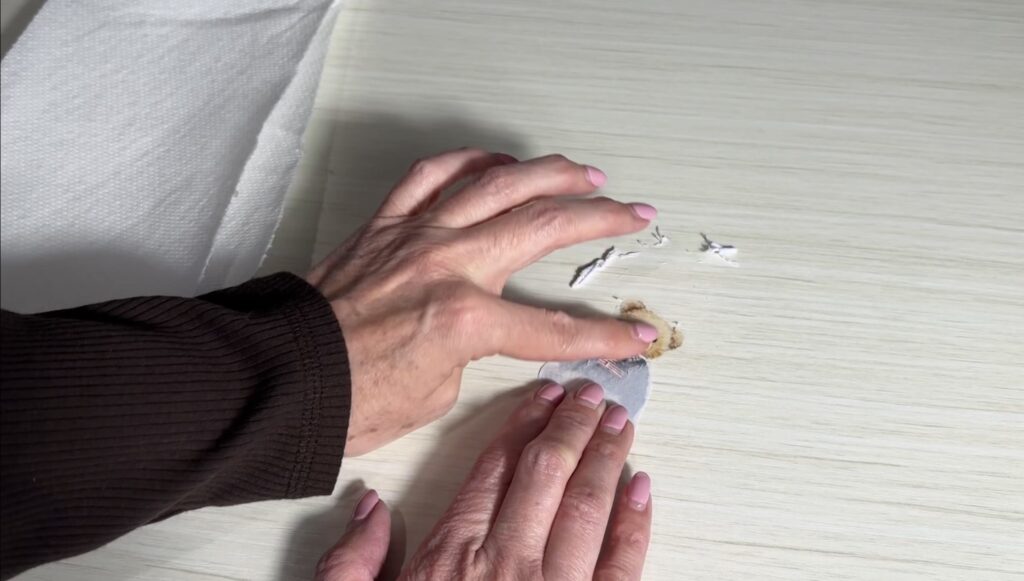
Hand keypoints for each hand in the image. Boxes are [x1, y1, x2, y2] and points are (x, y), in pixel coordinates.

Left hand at [307, 148, 659, 455]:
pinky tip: (495, 161)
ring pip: (495, 184)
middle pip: (540, 226)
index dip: (605, 337)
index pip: (554, 329)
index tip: (638, 337)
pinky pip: (431, 176)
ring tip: (583, 172)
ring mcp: (415, 237)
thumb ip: (474, 353)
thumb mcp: (434, 394)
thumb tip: (488, 332)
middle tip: (633, 213)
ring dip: (547, 173)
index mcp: (463, 320)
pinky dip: (468, 162)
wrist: (281, 380)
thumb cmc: (348, 400)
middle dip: (598, 218)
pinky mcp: (385, 226)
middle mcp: (446, 265)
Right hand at [315, 382, 652, 579]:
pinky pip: (623, 565)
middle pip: (546, 474)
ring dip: (606, 457)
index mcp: (452, 557)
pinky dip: (636, 522)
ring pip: (589, 506)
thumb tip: (368, 508)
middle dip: (571, 426)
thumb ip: (351, 564)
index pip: (495, 470)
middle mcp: (507, 564)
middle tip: (590, 393)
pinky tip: (642, 490)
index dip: (521, 426)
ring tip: (618, 423)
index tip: (541, 398)